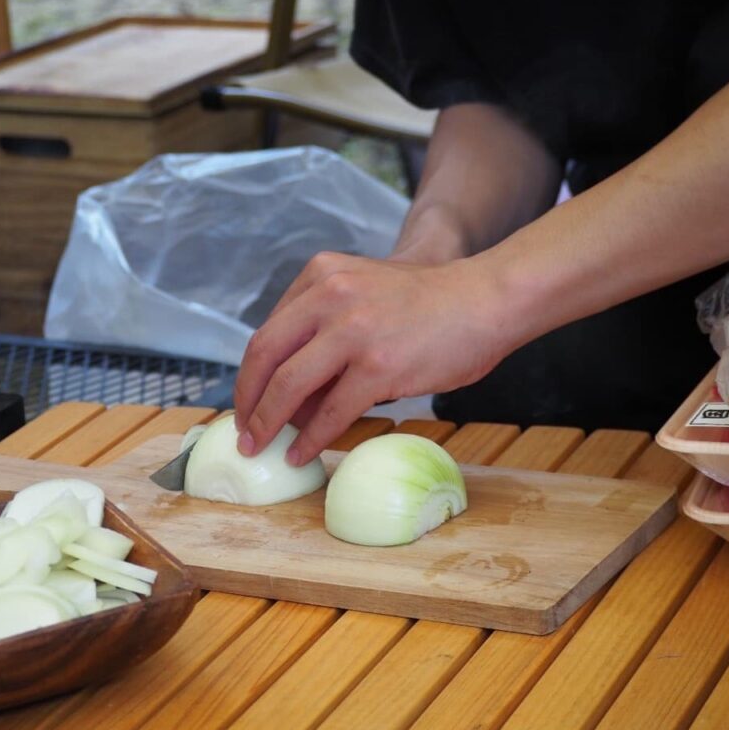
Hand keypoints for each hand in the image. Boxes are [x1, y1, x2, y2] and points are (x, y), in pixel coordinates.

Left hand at [233, 250, 516, 464]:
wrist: (485, 300)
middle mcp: (330, 295)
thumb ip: (324, 332)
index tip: (247, 402)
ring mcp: (353, 330)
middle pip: (265, 356)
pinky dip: (311, 439)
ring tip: (260, 448)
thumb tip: (288, 399)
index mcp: (321, 274)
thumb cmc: (429, 305)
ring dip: (268, 424)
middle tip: (243, 432)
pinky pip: (331, 412)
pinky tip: (302, 455)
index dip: (250, 375)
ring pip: (289, 386)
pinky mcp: (378, 366)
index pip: (268, 331)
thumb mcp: (365, 294)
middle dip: (247, 401)